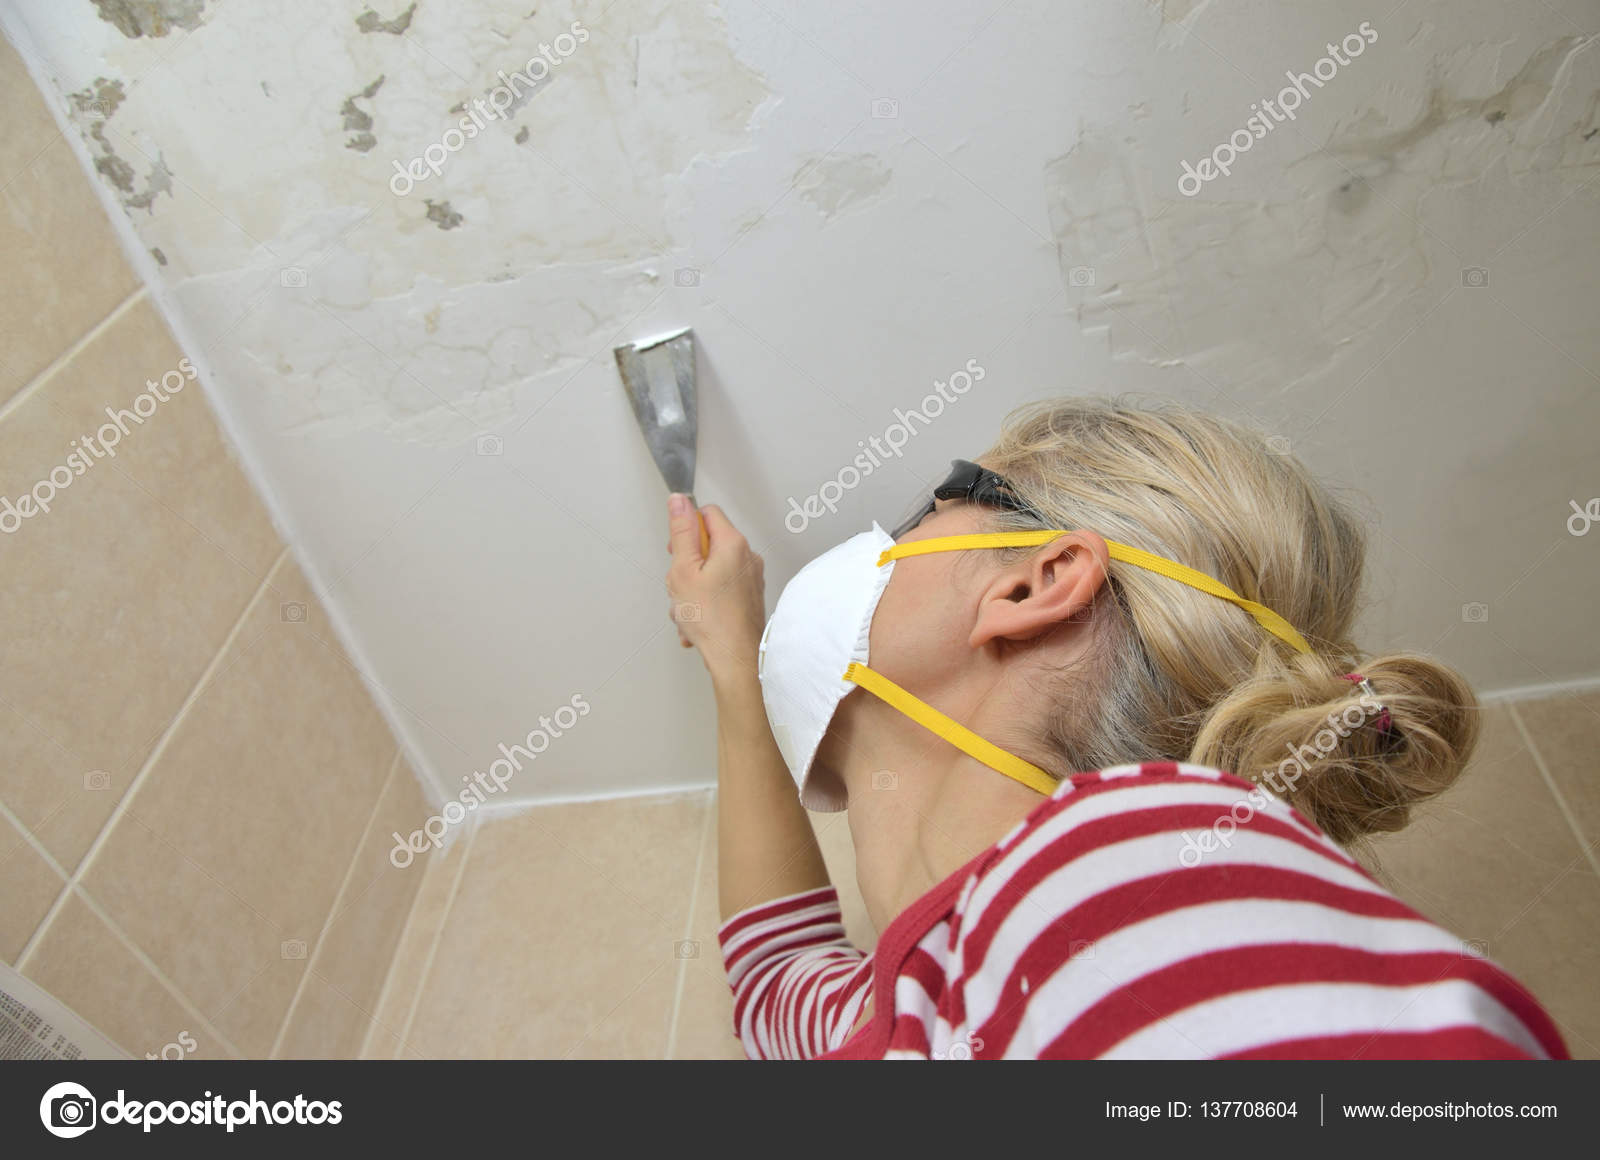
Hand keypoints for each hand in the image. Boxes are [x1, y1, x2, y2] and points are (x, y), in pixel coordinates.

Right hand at [665, 494, 766, 679]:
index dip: (686, 530)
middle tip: (681, 585)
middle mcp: (748, 557)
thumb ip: (681, 533)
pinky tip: (698, 622)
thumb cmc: (713, 620)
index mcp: (733, 544)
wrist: (737, 658)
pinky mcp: (749, 596)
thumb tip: (679, 501)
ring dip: (693, 589)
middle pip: (708, 544)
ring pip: (711, 570)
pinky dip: (706, 602)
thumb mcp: (683, 571)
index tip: (677, 551)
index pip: (706, 513)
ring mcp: (751, 578)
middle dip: (687, 565)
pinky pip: (720, 589)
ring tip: (689, 610)